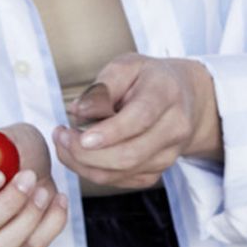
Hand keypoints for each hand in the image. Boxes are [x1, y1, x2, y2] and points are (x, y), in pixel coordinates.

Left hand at [53, 54, 220, 191]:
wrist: (185, 97)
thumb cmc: (149, 79)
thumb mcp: (128, 65)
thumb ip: (103, 85)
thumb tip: (78, 111)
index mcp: (166, 93)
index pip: (140, 118)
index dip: (110, 132)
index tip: (81, 137)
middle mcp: (174, 127)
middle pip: (129, 154)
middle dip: (86, 153)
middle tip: (60, 136)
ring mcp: (170, 153)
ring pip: (121, 173)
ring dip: (84, 164)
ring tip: (65, 143)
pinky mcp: (159, 170)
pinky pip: (122, 181)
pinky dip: (95, 172)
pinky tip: (83, 155)